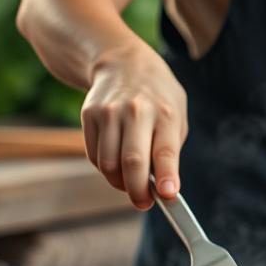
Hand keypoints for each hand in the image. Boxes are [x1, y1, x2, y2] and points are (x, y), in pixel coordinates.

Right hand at [81, 44, 187, 208]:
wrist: (123, 62)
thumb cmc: (157, 98)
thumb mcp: (176, 116)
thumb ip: (170, 150)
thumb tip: (163, 188)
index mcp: (165, 113)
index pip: (165, 151)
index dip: (167, 177)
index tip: (168, 196)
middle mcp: (137, 111)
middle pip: (132, 162)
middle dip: (138, 191)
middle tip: (144, 203)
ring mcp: (110, 112)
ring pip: (109, 164)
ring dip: (120, 183)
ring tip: (132, 182)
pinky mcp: (89, 115)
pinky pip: (94, 156)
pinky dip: (106, 169)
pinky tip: (117, 164)